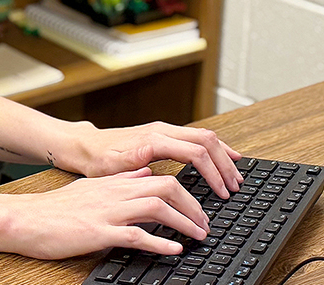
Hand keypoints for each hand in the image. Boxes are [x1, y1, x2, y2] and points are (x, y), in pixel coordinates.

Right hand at [6, 168, 209, 259]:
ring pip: (156, 207)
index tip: (201, 206)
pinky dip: (159, 243)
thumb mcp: (92, 188)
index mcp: (115, 183)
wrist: (26, 218)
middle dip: (193, 205)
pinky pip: (136, 235)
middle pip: (166, 187)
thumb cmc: (56, 209)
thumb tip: (146, 173)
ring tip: (199, 236)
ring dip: (184, 222)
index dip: (187, 190)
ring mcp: (108, 211)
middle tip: (206, 223)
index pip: (160, 176)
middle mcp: (115, 192)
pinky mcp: (98, 232)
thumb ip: (121, 180)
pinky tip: (173, 250)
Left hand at [63, 121, 242, 198]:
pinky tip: (225, 158)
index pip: (196, 152)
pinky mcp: (165, 135)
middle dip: (225, 164)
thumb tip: (153, 166)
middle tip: (236, 187)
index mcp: (153, 140)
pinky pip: (197, 137)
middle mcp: (162, 131)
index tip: (223, 193)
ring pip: (205, 136)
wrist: (87, 146)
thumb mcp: (113, 168)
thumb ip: (133, 166)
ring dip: (223, 155)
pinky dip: (214, 148)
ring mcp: (165, 131)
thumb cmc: (98, 160)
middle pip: (207, 141)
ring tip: (236, 176)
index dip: (213, 173)